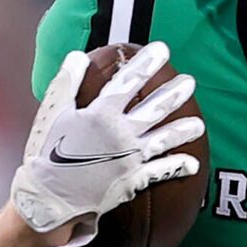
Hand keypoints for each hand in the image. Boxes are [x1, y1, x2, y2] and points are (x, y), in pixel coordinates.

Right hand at [10, 41, 204, 245]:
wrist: (51, 197)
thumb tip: (78, 56)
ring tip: (199, 124)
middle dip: (175, 94)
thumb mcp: (51, 114)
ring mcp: (131, 158)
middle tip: (190, 82)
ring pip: (165, 139)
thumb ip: (66, 84)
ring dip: (184, 130)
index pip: (128, 82)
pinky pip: (162, 172)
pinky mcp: (134, 180)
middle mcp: (121, 133)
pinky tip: (193, 164)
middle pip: (155, 109)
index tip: (162, 49)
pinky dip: (178, 167)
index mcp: (101, 114)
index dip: (146, 64)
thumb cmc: (47, 153)